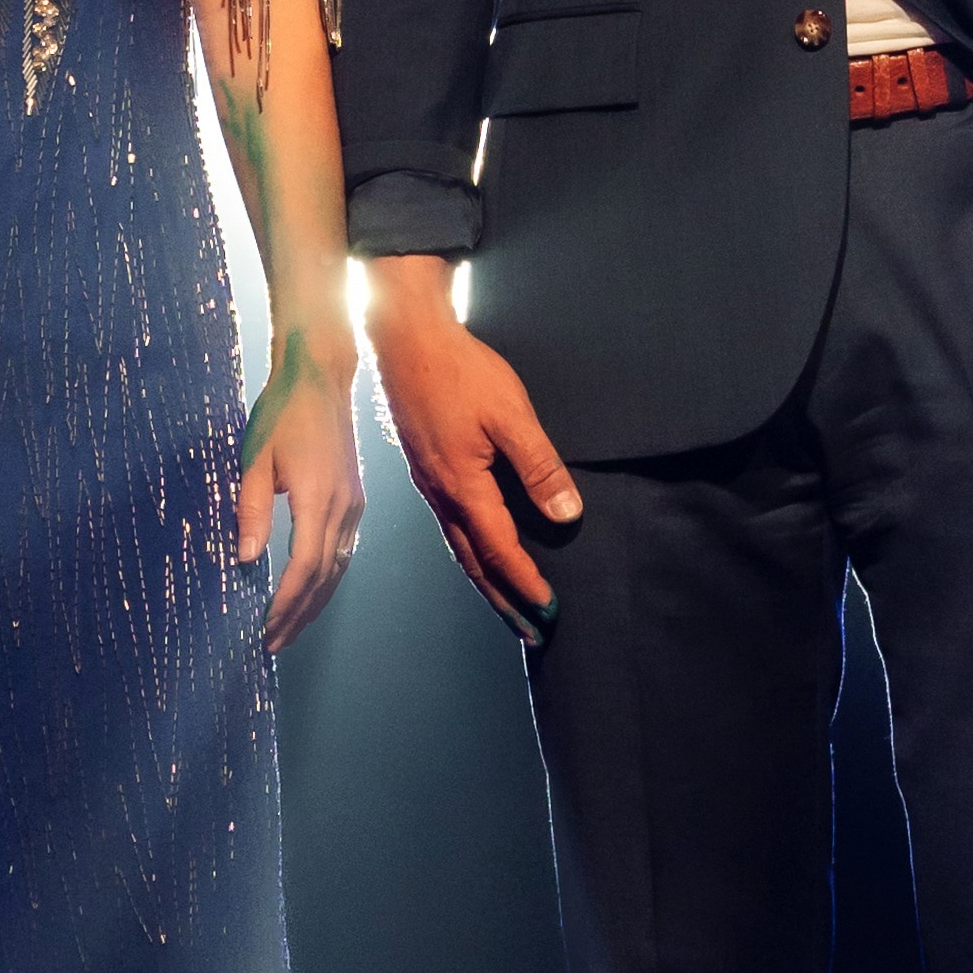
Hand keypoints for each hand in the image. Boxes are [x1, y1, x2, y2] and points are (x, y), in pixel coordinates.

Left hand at [239, 327, 363, 649]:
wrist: (322, 376)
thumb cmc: (282, 412)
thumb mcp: (255, 458)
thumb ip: (250, 509)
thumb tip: (245, 559)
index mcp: (318, 498)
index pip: (304, 566)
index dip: (285, 602)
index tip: (265, 629)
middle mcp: (343, 508)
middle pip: (324, 577)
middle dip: (298, 614)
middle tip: (272, 644)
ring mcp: (353, 505)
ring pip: (338, 568)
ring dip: (313, 602)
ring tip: (289, 629)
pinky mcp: (353, 499)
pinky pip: (343, 551)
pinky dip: (325, 579)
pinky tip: (309, 592)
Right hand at [360, 257, 579, 634]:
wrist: (406, 339)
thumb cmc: (460, 371)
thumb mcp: (510, 414)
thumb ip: (539, 465)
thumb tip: (566, 514)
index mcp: (463, 487)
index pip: (500, 549)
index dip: (526, 581)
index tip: (550, 609)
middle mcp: (441, 496)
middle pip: (475, 562)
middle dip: (504, 600)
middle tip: (530, 633)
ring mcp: (429, 485)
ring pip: (460, 548)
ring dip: (486, 582)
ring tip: (508, 607)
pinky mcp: (426, 470)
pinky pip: (450, 527)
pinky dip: (471, 553)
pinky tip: (480, 554)